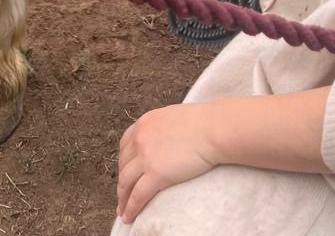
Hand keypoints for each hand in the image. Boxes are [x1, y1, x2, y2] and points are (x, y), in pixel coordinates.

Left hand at [116, 104, 216, 223]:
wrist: (212, 130)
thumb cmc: (202, 122)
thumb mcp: (172, 118)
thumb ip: (161, 129)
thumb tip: (163, 140)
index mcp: (144, 123)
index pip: (125, 146)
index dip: (123, 162)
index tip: (124, 172)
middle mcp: (140, 139)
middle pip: (123, 165)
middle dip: (121, 182)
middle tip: (122, 195)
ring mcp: (146, 157)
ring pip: (126, 182)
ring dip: (122, 199)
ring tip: (123, 211)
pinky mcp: (155, 175)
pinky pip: (137, 196)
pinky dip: (131, 208)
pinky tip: (129, 217)